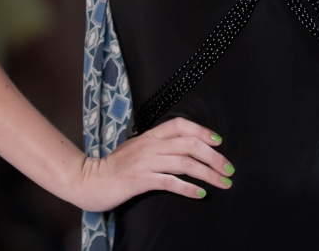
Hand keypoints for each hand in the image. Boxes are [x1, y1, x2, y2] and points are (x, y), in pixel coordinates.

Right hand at [72, 117, 233, 210]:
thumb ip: (156, 145)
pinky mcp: (141, 180)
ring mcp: (146, 162)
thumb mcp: (136, 149)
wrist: (89, 180)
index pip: (181, 125)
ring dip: (208, 173)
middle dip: (214, 156)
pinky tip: (201, 194)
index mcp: (150, 135)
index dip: (203, 131)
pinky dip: (188, 188)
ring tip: (223, 182)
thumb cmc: (114, 167)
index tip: (219, 142)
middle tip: (229, 169)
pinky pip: (170, 182)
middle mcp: (150, 145)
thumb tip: (181, 148)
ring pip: (185, 163)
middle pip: (190, 144)